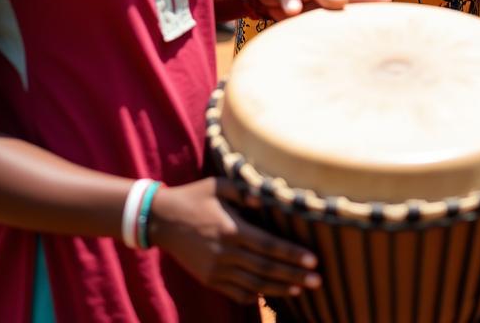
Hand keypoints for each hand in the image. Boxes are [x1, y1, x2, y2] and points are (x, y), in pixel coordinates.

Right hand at [150, 177, 319, 303]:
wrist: (162, 220)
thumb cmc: (195, 197)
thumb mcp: (219, 185)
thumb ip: (244, 190)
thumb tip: (265, 198)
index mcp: (232, 229)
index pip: (269, 246)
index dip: (292, 255)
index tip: (313, 260)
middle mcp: (226, 253)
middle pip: (266, 268)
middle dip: (294, 275)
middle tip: (318, 280)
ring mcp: (216, 269)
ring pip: (253, 284)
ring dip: (279, 288)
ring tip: (301, 290)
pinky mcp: (208, 279)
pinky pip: (235, 292)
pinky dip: (254, 295)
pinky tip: (270, 295)